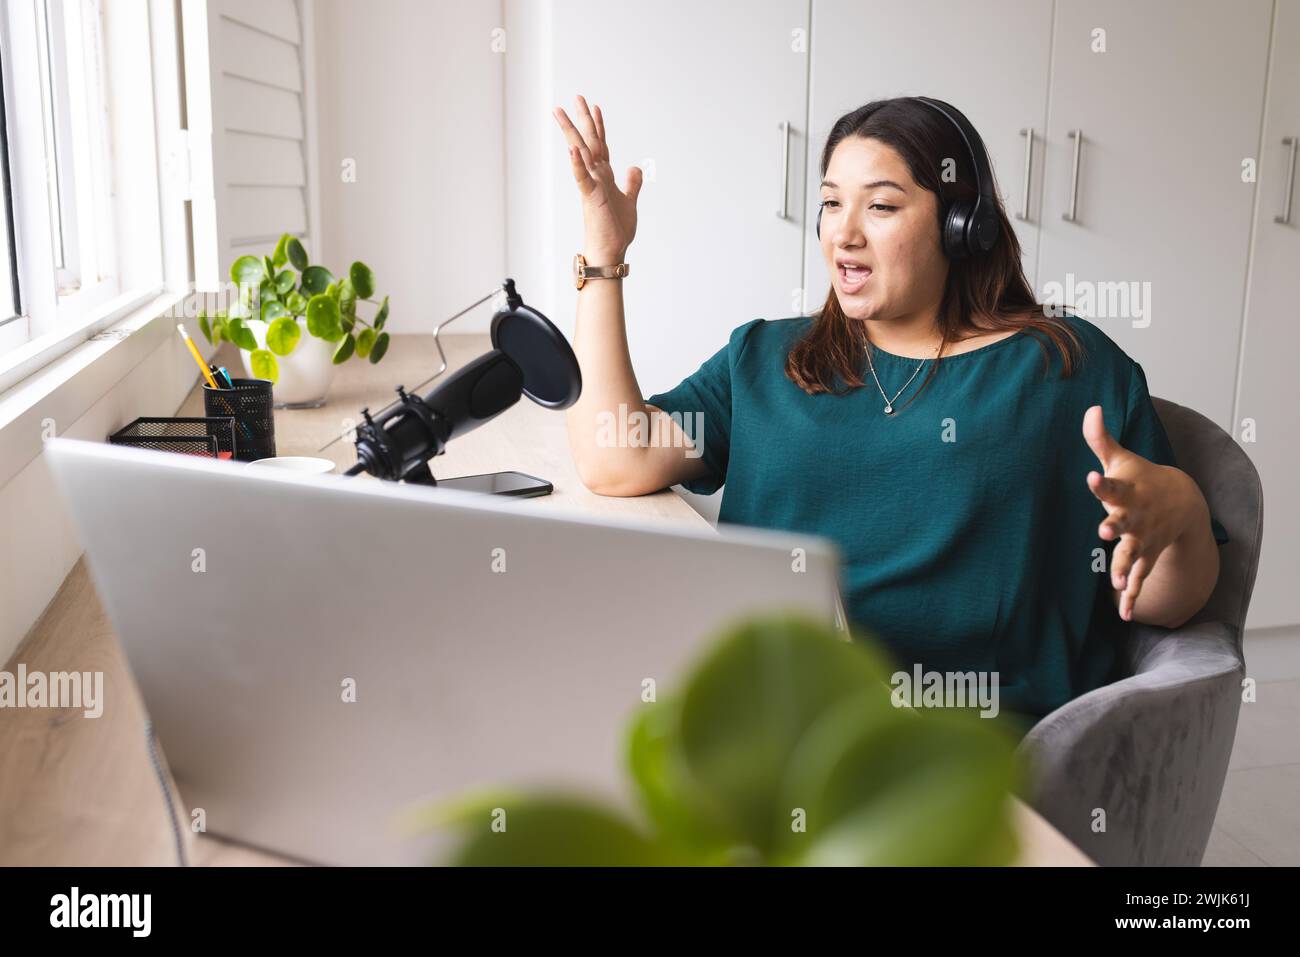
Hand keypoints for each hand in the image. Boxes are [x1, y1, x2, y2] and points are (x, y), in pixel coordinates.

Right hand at [552, 95, 641, 258]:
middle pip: (588, 141)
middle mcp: (595, 176)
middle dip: (582, 119)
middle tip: (577, 97)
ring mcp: (590, 185)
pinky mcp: (589, 197)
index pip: (600, 144)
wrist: (610, 251)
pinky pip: (581, 177)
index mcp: (604, 176)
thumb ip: (632, 184)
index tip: (595, 107)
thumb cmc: (616, 230)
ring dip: (571, 132)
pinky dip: (577, 163)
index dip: (599, 125)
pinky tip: (573, 148)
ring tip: (561, 113)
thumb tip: (635, 167)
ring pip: (579, 153)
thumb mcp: (630, 201)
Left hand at [1082, 404, 1204, 621]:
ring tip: (1117, 582)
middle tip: (1103, 532)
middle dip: (1113, 527)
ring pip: (1132, 554)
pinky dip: (1133, 595)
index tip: (1091, 477)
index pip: (1111, 485)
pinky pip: (1139, 578)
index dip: (1101, 482)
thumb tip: (1090, 408)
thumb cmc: (1141, 478)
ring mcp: (1143, 538)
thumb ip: (1100, 439)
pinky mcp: (1146, 556)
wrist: (1183, 501)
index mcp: (1125, 491)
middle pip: (1122, 523)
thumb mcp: (1121, 459)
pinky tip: (1125, 612)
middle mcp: (1135, 517)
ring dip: (1125, 567)